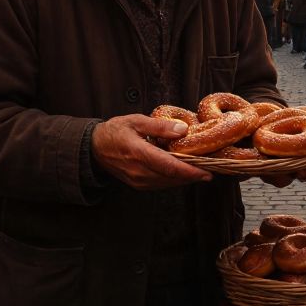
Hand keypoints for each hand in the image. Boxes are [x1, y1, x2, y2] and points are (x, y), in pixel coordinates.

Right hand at [91, 114, 211, 189]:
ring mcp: (138, 181)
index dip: (190, 172)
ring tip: (200, 170)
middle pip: (172, 178)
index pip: (170, 167)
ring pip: (168, 183)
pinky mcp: (138, 185)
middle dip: (192, 176)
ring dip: (184, 179)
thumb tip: (182, 130)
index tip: (207, 172)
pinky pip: (161, 184)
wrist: (95, 147)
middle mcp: (139, 171)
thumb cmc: (116, 131)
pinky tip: (182, 172)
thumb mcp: (136, 121)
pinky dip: (173, 179)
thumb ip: (159, 127)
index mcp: (139, 153)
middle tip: (210, 169)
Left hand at [260, 105, 305, 187]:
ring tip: (286, 166)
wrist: (266, 116)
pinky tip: (268, 165)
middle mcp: (301, 164)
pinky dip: (271, 173)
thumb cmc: (293, 117)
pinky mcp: (268, 171)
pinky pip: (271, 177)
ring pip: (290, 178)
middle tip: (305, 169)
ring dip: (289, 173)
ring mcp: (285, 169)